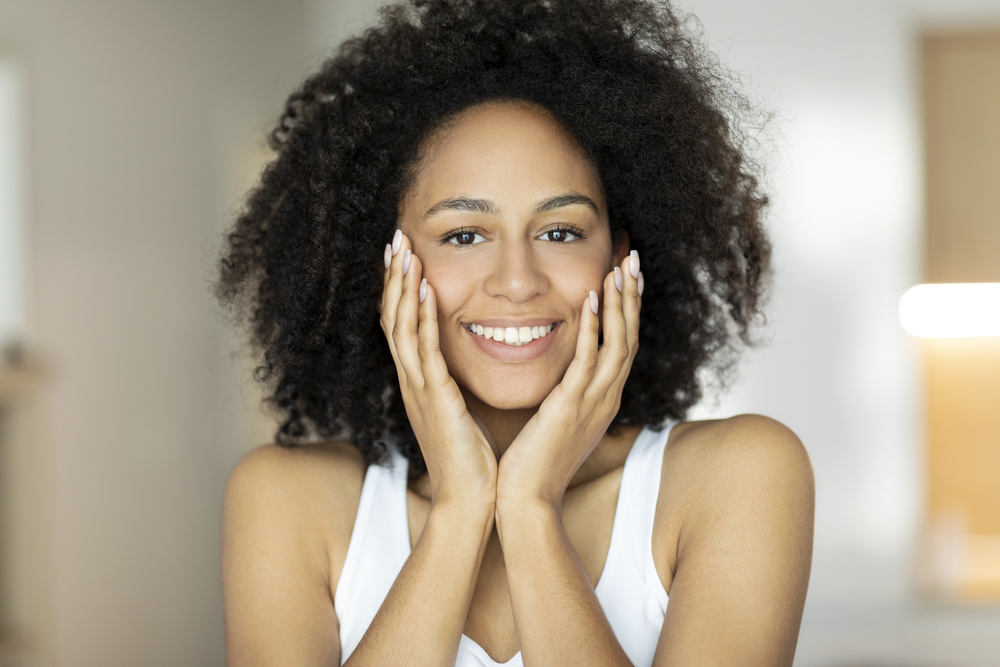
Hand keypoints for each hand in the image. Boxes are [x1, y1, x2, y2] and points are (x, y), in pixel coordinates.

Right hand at [380, 231, 497, 507]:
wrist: (469, 501)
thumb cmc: (470, 461)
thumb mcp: (459, 414)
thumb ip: (455, 387)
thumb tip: (462, 368)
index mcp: (418, 384)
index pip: (401, 327)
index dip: (398, 291)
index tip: (401, 257)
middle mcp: (411, 382)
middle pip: (392, 318)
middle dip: (393, 277)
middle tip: (394, 239)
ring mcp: (419, 389)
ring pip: (401, 327)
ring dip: (402, 286)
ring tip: (403, 251)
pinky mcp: (436, 399)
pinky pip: (424, 350)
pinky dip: (422, 317)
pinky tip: (424, 289)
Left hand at [496, 251, 642, 508]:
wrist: (526, 501)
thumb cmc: (534, 465)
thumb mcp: (556, 423)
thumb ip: (563, 396)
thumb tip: (558, 378)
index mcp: (601, 400)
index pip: (621, 344)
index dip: (624, 307)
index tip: (622, 274)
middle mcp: (605, 398)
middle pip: (629, 335)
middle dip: (631, 295)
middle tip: (631, 256)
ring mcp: (592, 403)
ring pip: (618, 342)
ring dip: (620, 302)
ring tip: (620, 265)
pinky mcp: (571, 408)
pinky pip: (589, 360)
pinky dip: (594, 327)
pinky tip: (591, 298)